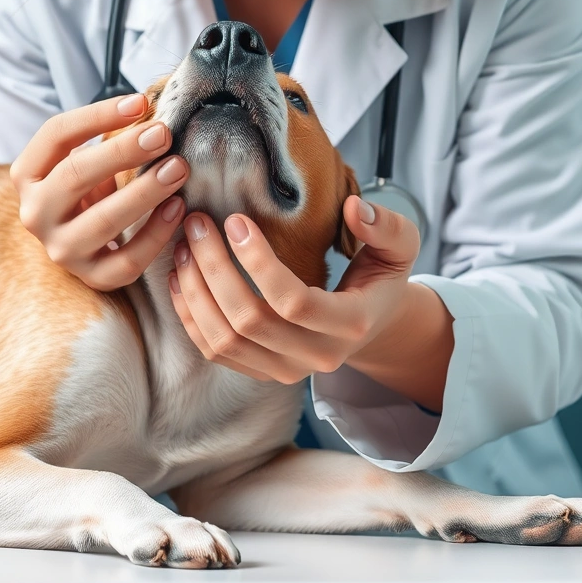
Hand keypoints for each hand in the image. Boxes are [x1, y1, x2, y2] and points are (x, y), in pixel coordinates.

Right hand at [10, 93, 187, 290]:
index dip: (98, 115)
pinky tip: (177, 208)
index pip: (56, 135)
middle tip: (162, 134)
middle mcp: (36, 213)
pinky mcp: (91, 276)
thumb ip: (106, 137)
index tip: (140, 103)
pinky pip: (126, 261)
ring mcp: (61, 249)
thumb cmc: (86, 189)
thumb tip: (150, 109)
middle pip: (75, 175)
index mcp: (27, 175)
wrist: (78, 243)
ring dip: (144, 193)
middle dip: (122, 152)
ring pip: (102, 222)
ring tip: (177, 168)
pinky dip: (155, 235)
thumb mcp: (81, 159)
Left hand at [167, 198, 453, 406]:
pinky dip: (191, 315)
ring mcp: (286, 371)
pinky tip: (182, 277)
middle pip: (250, 322)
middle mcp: (317, 357)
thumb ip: (386, 226)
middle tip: (197, 224)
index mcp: (351, 324)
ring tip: (184, 246)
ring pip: (225, 340)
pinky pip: (215, 352)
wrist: (372, 323)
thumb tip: (355, 209)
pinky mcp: (262, 373)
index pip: (294, 302)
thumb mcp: (399, 247)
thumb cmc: (380, 276)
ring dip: (196, 291)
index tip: (235, 220)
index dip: (258, 262)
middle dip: (214, 269)